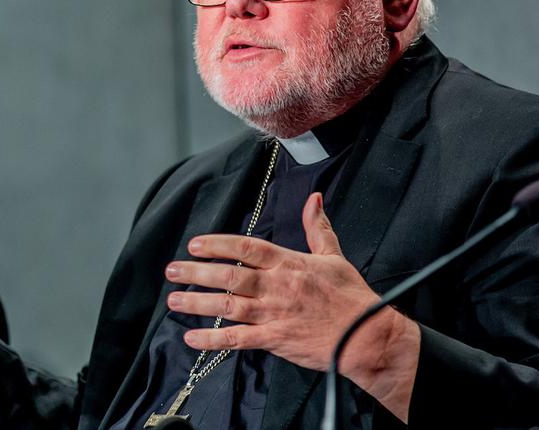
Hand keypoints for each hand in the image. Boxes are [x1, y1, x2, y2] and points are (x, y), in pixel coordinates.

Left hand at [165, 192, 419, 421]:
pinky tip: (192, 337)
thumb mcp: (334, 256)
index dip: (217, 244)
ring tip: (174, 300)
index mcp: (288, 263)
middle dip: (196, 272)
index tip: (195, 244)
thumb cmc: (351, 297)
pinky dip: (212, 339)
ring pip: (226, 305)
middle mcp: (276, 286)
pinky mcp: (274, 339)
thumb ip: (317, 227)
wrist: (366, 336)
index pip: (245, 247)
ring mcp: (273, 313)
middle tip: (172, 271)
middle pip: (228, 275)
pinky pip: (237, 339)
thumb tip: (314, 199)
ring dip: (197, 303)